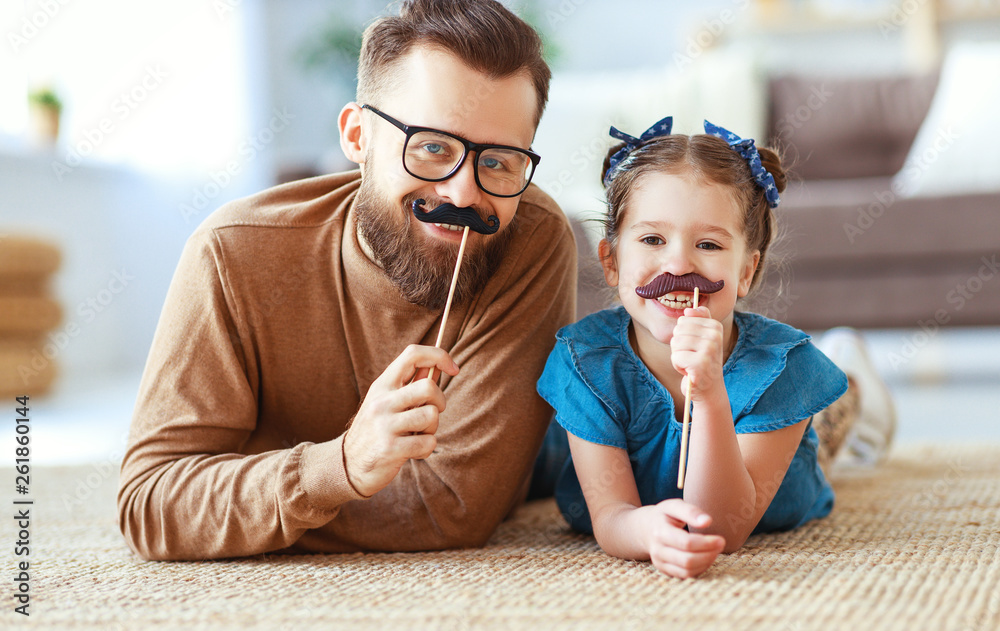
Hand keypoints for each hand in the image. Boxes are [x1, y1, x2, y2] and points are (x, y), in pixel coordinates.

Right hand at [343, 344, 459, 496]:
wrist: (349, 465)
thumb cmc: (376, 431)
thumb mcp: (386, 402)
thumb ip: (410, 385)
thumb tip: (437, 365)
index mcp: (382, 385)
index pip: (413, 354)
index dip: (439, 356)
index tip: (453, 369)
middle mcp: (381, 401)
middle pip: (429, 387)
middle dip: (440, 402)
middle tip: (430, 414)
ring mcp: (384, 424)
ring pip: (431, 416)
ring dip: (431, 429)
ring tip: (416, 435)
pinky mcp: (390, 448)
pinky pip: (428, 442)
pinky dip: (426, 449)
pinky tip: (412, 451)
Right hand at [639, 499, 725, 578]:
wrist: (644, 528)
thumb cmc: (664, 515)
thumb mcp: (674, 506)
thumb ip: (690, 511)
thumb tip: (708, 521)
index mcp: (660, 531)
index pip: (686, 543)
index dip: (706, 543)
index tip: (720, 538)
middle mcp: (657, 550)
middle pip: (688, 560)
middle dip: (709, 554)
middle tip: (720, 544)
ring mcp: (660, 562)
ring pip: (687, 570)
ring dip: (706, 562)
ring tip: (715, 550)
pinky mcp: (664, 570)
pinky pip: (685, 575)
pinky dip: (700, 568)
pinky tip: (706, 557)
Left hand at [670, 305, 724, 399]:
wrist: (709, 389)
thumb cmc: (702, 362)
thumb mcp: (703, 339)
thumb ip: (699, 320)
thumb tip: (689, 309)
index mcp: (715, 327)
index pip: (683, 320)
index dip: (683, 335)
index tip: (694, 346)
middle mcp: (715, 336)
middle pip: (678, 330)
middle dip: (679, 345)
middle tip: (691, 356)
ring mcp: (709, 350)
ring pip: (675, 343)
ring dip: (678, 356)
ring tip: (690, 363)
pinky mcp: (700, 364)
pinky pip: (675, 357)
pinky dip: (678, 366)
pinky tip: (688, 371)